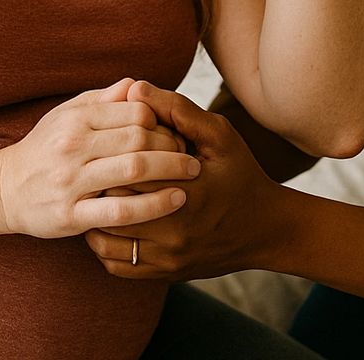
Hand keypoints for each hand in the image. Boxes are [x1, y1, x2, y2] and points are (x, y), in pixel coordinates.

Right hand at [0, 78, 199, 238]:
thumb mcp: (66, 114)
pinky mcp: (70, 215)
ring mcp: (71, 182)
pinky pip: (120, 211)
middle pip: (138, 139)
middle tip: (193, 154)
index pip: (134, 111)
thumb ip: (103, 99)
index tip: (178, 132)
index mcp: (76, 119)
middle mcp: (72, 146)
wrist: (1, 189)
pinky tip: (175, 200)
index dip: (163, 120)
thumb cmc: (43, 149)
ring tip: (194, 173)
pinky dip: (153, 205)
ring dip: (171, 170)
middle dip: (173, 145)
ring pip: (133, 171)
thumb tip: (138, 85)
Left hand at [84, 81, 282, 279]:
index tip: (111, 144)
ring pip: (106, 238)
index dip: (112, 155)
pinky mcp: (164, 274)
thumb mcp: (218, 135)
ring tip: (98, 193)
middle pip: (110, 205)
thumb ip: (177, 110)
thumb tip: (135, 89)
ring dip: (97, 215)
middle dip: (100, 184)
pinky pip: (115, 264)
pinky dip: (103, 244)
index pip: (126, 172)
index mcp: (186, 192)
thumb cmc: (240, 174)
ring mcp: (168, 258)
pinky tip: (109, 222)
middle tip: (97, 167)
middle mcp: (174, 232)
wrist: (266, 229)